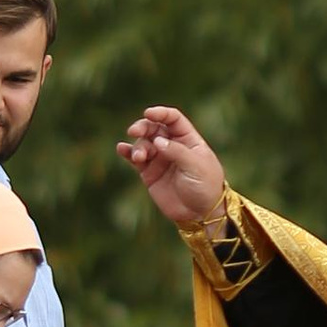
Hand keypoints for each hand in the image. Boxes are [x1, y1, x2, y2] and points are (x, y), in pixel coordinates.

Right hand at [118, 107, 226, 231]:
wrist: (199, 213)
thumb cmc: (204, 186)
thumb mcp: (195, 166)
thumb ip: (176, 151)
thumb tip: (157, 140)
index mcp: (188, 139)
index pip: (173, 119)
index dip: (161, 113)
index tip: (148, 113)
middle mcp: (172, 145)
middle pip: (154, 128)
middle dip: (143, 127)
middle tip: (134, 131)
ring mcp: (160, 159)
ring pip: (143, 143)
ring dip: (138, 147)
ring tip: (139, 157)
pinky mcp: (149, 173)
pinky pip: (136, 159)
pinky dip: (127, 152)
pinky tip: (121, 149)